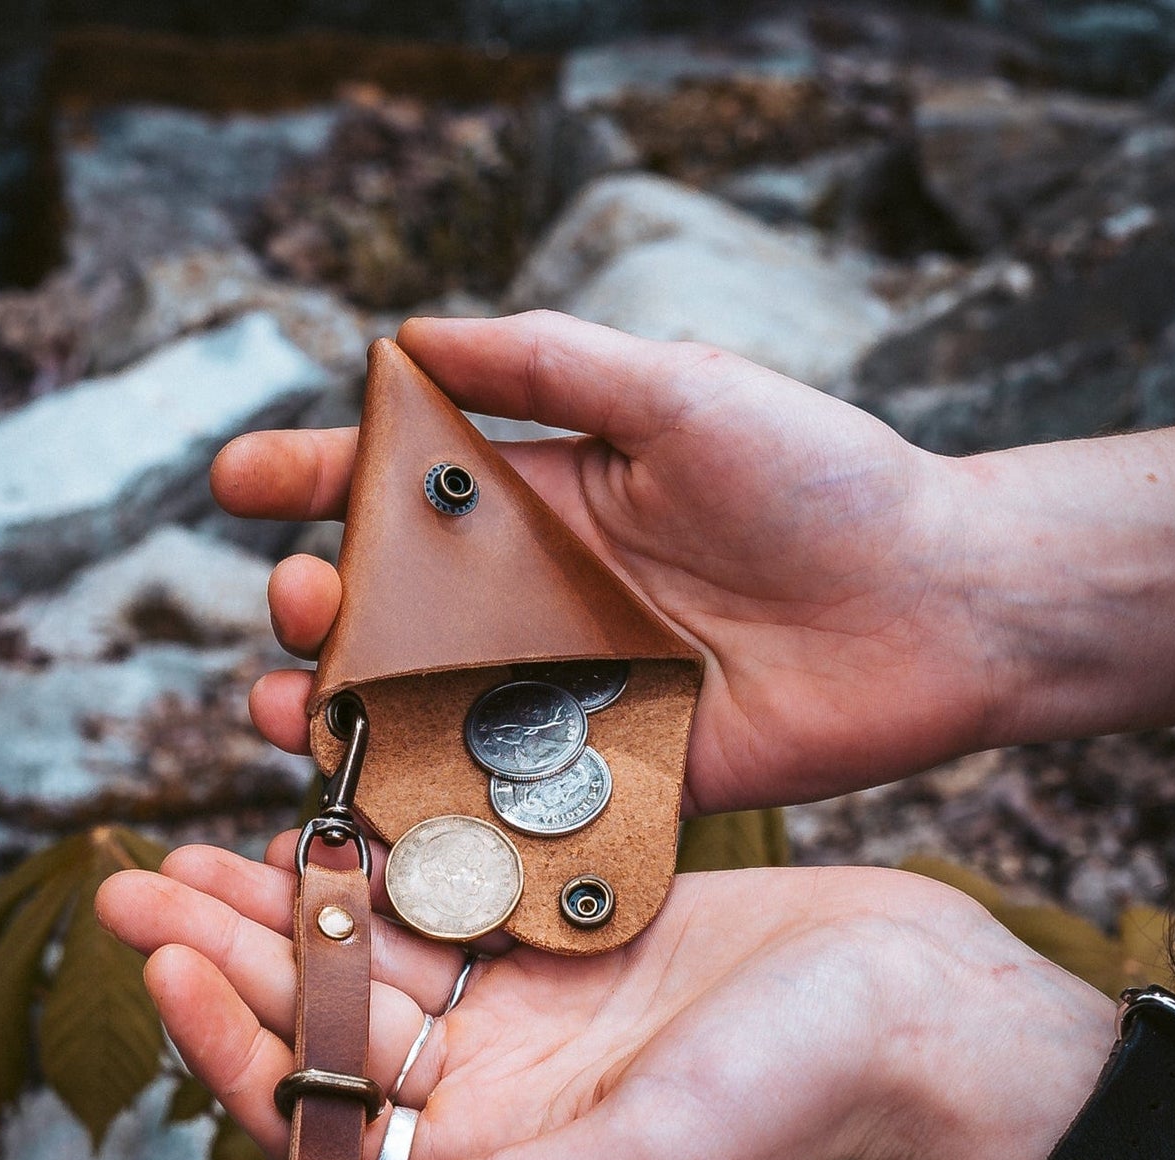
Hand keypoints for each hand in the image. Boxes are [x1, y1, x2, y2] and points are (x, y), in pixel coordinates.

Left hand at [96, 847, 1113, 1159]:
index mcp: (495, 1153)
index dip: (231, 1038)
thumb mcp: (652, 1155)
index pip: (323, 1110)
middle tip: (131, 876)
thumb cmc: (802, 1088)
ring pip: (369, 946)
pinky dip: (383, 856)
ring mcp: (524, 1001)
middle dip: (225, 949)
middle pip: (324, 1015)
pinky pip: (445, 892)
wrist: (908, 998)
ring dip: (284, 896)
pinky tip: (324, 816)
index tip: (162, 954)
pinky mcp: (560, 931)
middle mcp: (494, 1082)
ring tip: (196, 841)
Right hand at [217, 310, 993, 811]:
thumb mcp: (681, 393)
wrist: (940, 606)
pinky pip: (508, 800)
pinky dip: (437, 811)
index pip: (404, 487)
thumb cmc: (822, 481)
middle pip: (394, 612)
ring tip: (291, 711)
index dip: (314, 479)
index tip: (234, 484)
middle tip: (299, 603)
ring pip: (428, 712)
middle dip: (318, 608)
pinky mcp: (613, 778)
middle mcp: (543, 603)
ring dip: (347, 714)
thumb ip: (552, 365)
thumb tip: (413, 332)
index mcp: (547, 504)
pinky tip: (377, 812)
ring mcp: (572, 695)